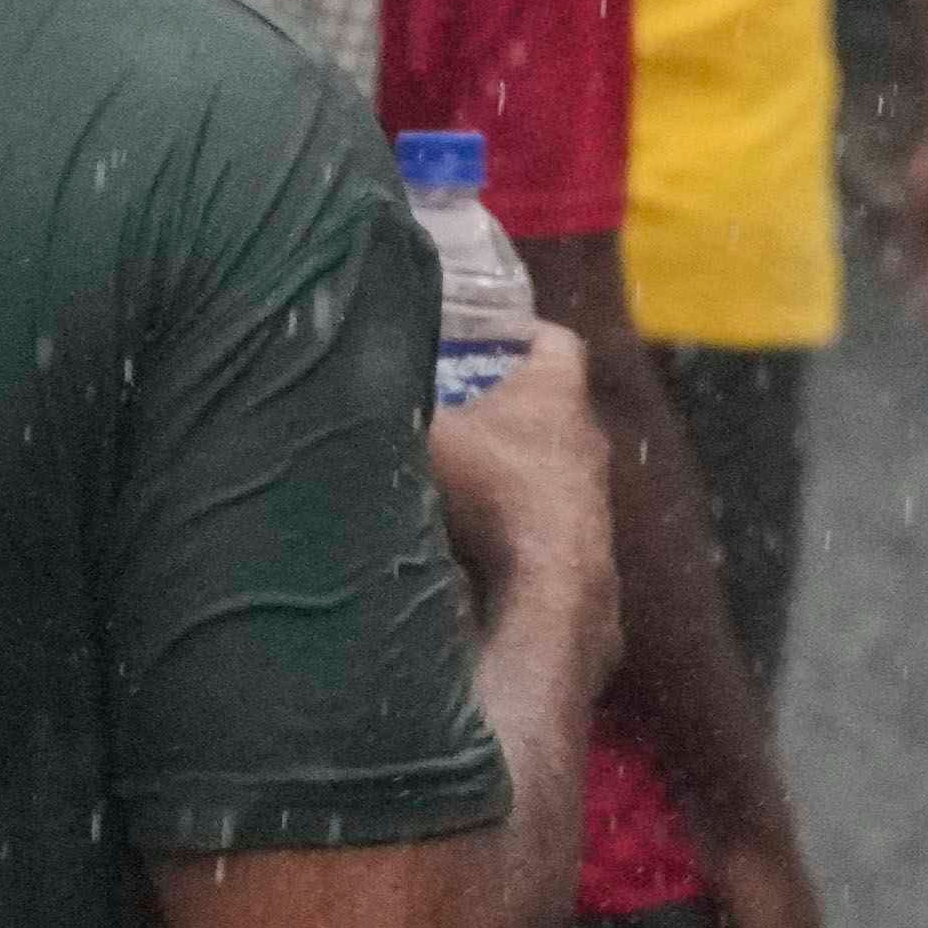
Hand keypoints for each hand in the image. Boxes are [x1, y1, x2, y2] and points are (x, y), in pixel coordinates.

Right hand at [423, 322, 618, 698]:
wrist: (546, 594)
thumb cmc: (490, 493)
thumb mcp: (425, 435)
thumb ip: (388, 406)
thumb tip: (334, 386)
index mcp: (558, 393)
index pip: (553, 341)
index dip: (518, 333)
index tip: (481, 337)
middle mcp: (586, 440)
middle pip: (547, 410)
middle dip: (500, 410)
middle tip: (448, 411)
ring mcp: (593, 501)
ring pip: (546, 472)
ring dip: (506, 475)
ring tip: (450, 483)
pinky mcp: (586, 555)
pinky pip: (543, 528)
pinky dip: (509, 529)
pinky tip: (467, 545)